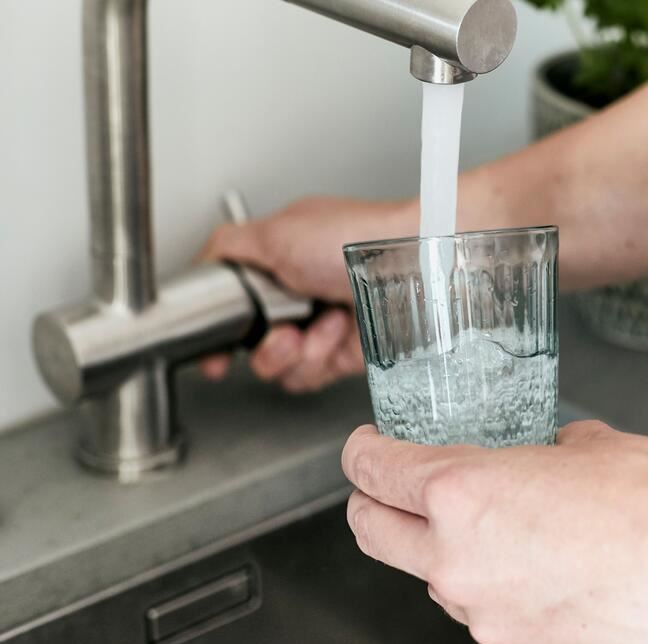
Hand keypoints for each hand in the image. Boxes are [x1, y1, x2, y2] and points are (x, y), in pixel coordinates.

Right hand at [197, 197, 416, 391]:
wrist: (411, 262)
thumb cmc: (355, 237)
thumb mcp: (276, 231)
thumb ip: (228, 248)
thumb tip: (204, 264)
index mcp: (277, 263)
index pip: (235, 307)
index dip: (221, 334)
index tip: (214, 354)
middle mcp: (298, 297)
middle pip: (253, 346)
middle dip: (265, 345)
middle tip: (284, 329)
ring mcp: (322, 327)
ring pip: (281, 367)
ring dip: (296, 351)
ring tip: (321, 324)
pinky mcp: (346, 353)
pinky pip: (312, 376)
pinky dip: (321, 357)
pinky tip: (340, 331)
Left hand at [341, 421, 647, 643]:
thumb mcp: (593, 444)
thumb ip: (549, 449)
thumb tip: (550, 453)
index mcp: (462, 493)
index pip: (374, 470)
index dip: (362, 450)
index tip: (368, 444)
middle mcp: (457, 559)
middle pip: (370, 532)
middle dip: (370, 503)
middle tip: (389, 484)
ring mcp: (486, 611)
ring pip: (427, 576)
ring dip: (435, 548)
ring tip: (486, 523)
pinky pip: (481, 606)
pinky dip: (488, 582)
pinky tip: (534, 561)